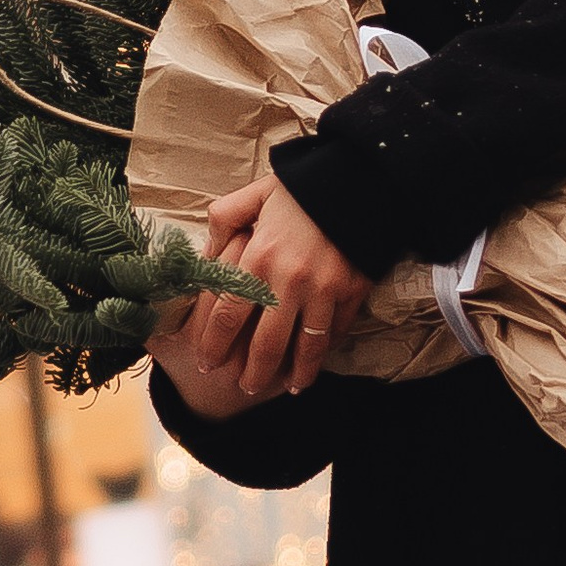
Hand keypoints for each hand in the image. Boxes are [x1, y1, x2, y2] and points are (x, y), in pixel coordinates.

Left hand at [173, 175, 370, 406]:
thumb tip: (205, 255)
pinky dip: (325, 352)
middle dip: (251, 373)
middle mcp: (290, 282)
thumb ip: (223, 220)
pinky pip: (336, 333)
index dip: (214, 345)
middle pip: (266, 345)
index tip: (206, 362)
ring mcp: (325, 291)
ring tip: (286, 388)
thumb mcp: (254, 194)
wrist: (360, 177)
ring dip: (295, 375)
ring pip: (306, 349)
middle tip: (243, 387)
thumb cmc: (302, 186)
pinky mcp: (353, 292)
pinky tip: (316, 362)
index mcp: (259, 257)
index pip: (227, 316)